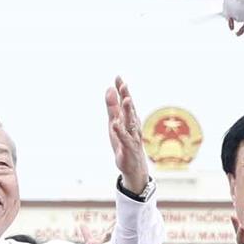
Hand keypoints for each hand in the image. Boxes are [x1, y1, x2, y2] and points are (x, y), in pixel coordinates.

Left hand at [108, 77, 149, 194]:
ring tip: (125, 100)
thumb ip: (112, 107)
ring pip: (130, 122)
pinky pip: (124, 138)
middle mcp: (132, 125)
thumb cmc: (123, 142)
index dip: (122, 90)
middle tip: (124, 84)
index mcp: (129, 119)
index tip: (118, 77)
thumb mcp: (115, 123)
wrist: (133, 166)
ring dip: (128, 111)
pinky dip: (120, 131)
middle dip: (127, 96)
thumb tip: (109, 88)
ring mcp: (132, 136)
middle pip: (130, 109)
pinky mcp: (128, 147)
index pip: (126, 101)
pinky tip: (115, 124)